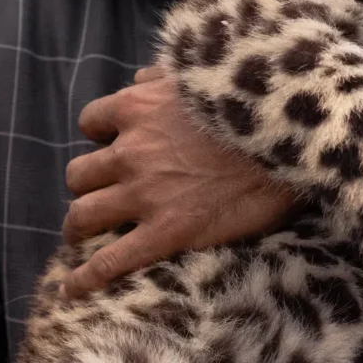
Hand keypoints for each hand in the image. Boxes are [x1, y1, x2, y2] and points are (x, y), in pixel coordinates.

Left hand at [60, 66, 294, 298]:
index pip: (91, 122)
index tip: (114, 145)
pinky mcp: (165, 232)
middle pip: (78, 173)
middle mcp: (131, 151)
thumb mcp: (200, 74)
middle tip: (103, 193)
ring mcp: (145, 194)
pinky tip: (74, 289)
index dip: (100, 136)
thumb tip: (139, 78)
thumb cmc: (249, 102)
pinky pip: (110, 261)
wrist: (289, 137)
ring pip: (82, 215)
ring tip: (82, 235)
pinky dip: (86, 277)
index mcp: (138, 109)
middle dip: (87, 184)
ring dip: (79, 226)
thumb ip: (163, 75)